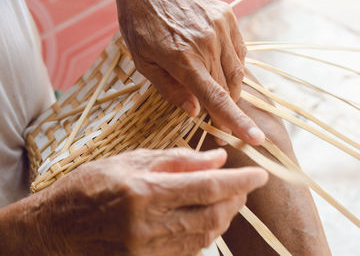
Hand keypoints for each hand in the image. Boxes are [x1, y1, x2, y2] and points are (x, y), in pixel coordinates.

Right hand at [0, 148, 266, 254]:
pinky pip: (189, 250)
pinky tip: (208, 217)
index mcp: (145, 192)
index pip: (208, 186)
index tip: (261, 174)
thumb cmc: (87, 187)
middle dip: (237, 199)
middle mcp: (149, 226)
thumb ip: (177, 160)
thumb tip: (217, 158)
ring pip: (205, 236)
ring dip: (225, 216)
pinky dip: (206, 232)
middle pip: (213, 215)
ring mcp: (148, 250)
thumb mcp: (129, 161)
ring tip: (230, 198)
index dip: (240, 181)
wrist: (53, 230)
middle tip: (245, 184)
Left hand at [115, 0, 265, 145]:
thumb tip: (195, 112)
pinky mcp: (227, 17)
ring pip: (237, 72)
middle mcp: (207, 43)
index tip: (255, 139)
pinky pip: (239, 52)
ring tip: (213, 88)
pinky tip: (218, 66)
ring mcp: (220, 27)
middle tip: (215, 118)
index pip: (216, 98)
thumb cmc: (140, 25)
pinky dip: (232, 66)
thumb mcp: (143, 62)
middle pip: (227, 88)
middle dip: (225, 108)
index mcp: (183, 59)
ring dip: (230, 89)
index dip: (236, 122)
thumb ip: (170, 89)